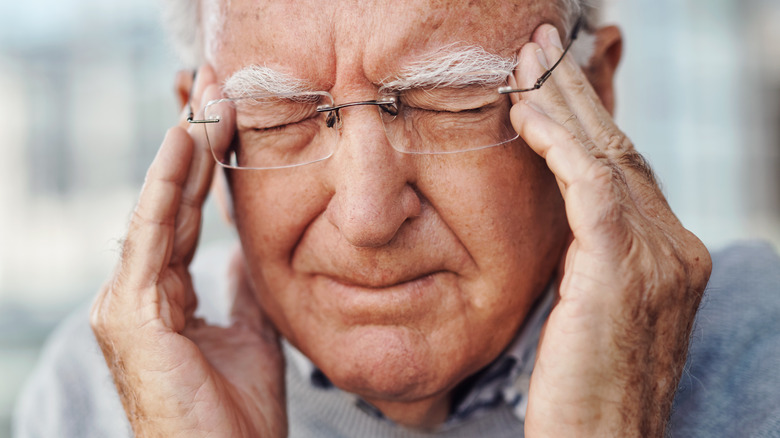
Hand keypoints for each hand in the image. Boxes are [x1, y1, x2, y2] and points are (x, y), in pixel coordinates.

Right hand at [90, 65, 286, 437]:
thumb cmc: (235, 416)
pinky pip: (153, 235)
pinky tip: (186, 141)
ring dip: (184, 151)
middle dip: (193, 147)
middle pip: (168, 205)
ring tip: (208, 101)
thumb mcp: (250, 335)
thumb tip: (243, 251)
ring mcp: (127, 304)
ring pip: (158, 210)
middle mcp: (138, 294)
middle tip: (215, 92)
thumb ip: (240, 290)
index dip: (204, 170)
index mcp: (164, 299)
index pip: (183, 219)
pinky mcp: (129, 314)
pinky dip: (168, 185)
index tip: (227, 122)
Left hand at [509, 25, 711, 436]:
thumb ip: (589, 258)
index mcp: (671, 257)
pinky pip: (589, 182)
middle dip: (580, 92)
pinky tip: (525, 111)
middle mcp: (676, 247)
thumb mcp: (590, 311)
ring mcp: (658, 255)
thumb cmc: (581, 391)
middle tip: (542, 44)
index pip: (628, 170)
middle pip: (622, 149)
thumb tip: (561, 219)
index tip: (555, 82)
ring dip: (564, 100)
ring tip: (528, 58)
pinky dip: (558, 141)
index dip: (591, 120)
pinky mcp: (622, 266)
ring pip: (607, 154)